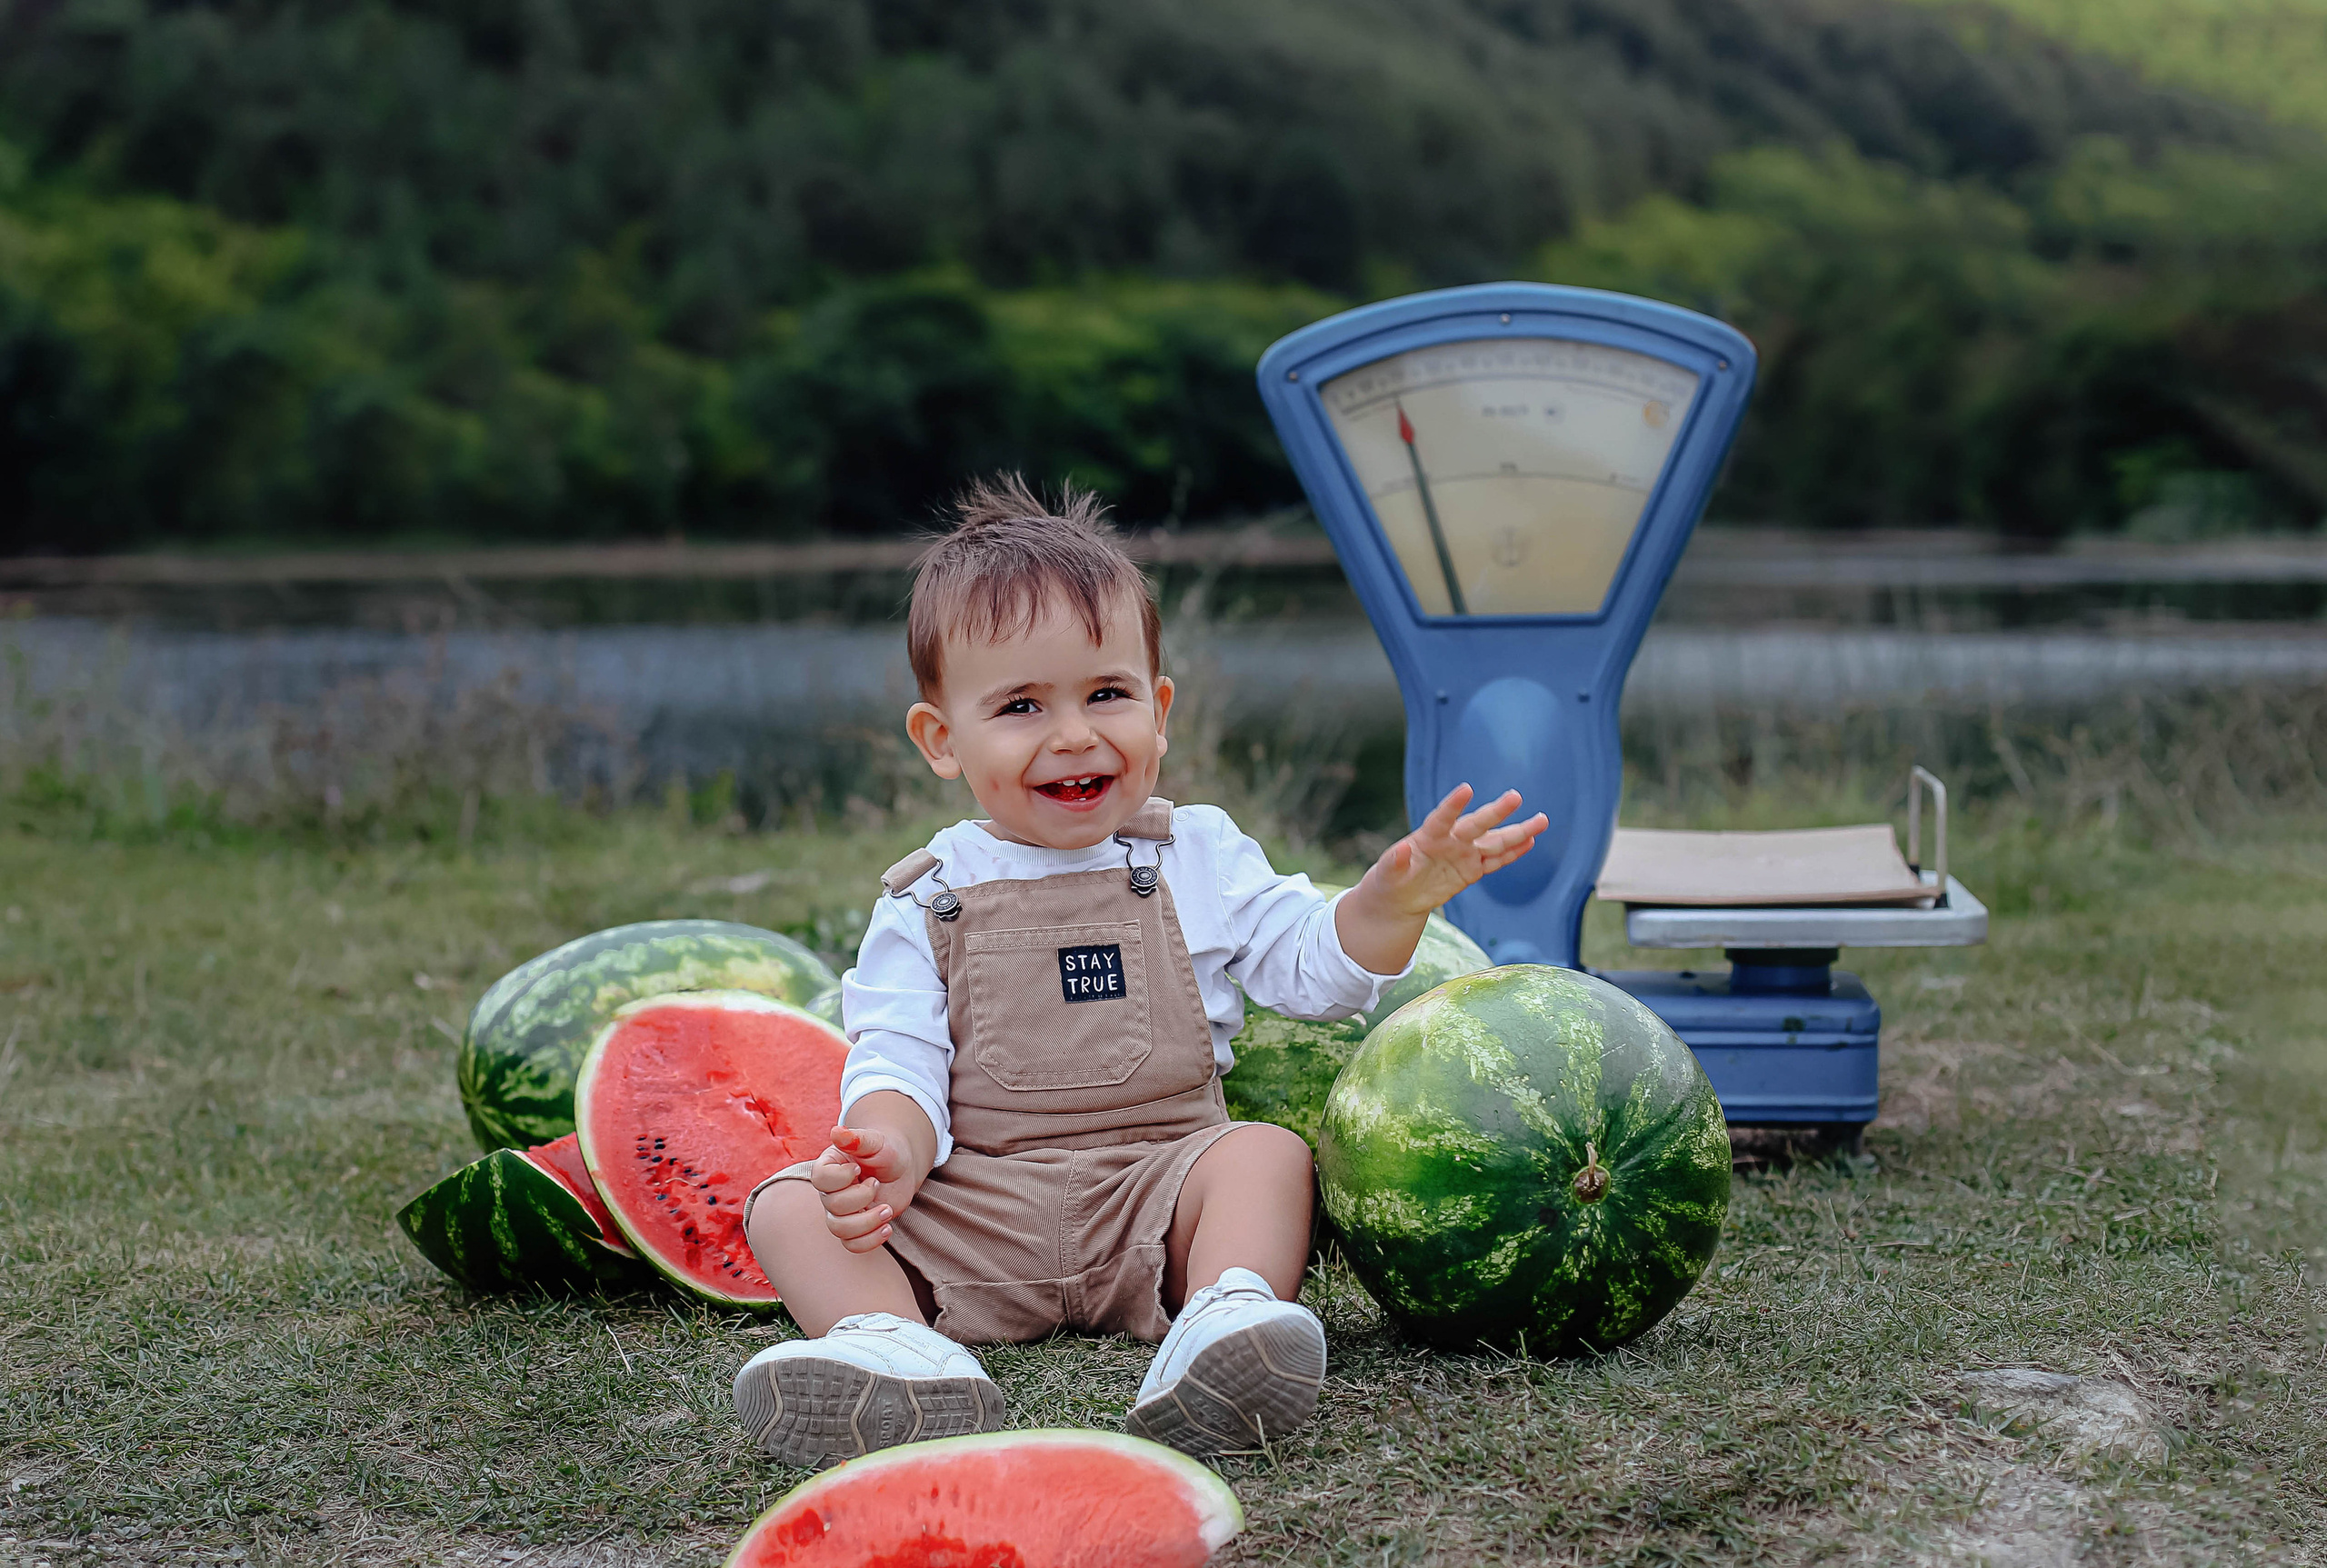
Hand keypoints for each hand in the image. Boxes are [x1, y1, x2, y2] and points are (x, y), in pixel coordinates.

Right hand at [811, 1124, 917, 1253]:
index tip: (858, 1169)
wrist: (901, 1167)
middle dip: (861, 1197)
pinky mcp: (855, 1228)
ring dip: (867, 1223)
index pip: (820, 1179)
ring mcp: (841, 1212)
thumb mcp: (876, 1142)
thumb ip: (858, 1139)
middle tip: (878, 1184)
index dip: (840, 1178)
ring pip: (839, 1229)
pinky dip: (870, 1241)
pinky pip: (852, 1245)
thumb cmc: (886, 1151)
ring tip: (887, 1210)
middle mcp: (830, 1191)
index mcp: (829, 1167)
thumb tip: (837, 1132)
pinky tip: (888, 1228)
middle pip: (833, 1206)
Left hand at [1362, 784, 1546, 917]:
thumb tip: (1399, 851)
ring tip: (1541, 819)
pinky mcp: (1473, 869)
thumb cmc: (1389, 880)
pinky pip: (1496, 860)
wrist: (1400, 896)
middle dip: (1496, 812)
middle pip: (1477, 825)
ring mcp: (1464, 853)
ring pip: (1495, 841)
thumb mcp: (1386, 874)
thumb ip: (1393, 862)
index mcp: (1427, 837)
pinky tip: (1531, 840)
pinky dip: (1513, 853)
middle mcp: (1451, 840)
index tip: (1466, 789)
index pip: (1442, 817)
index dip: (1453, 805)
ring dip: (1518, 832)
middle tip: (1515, 797)